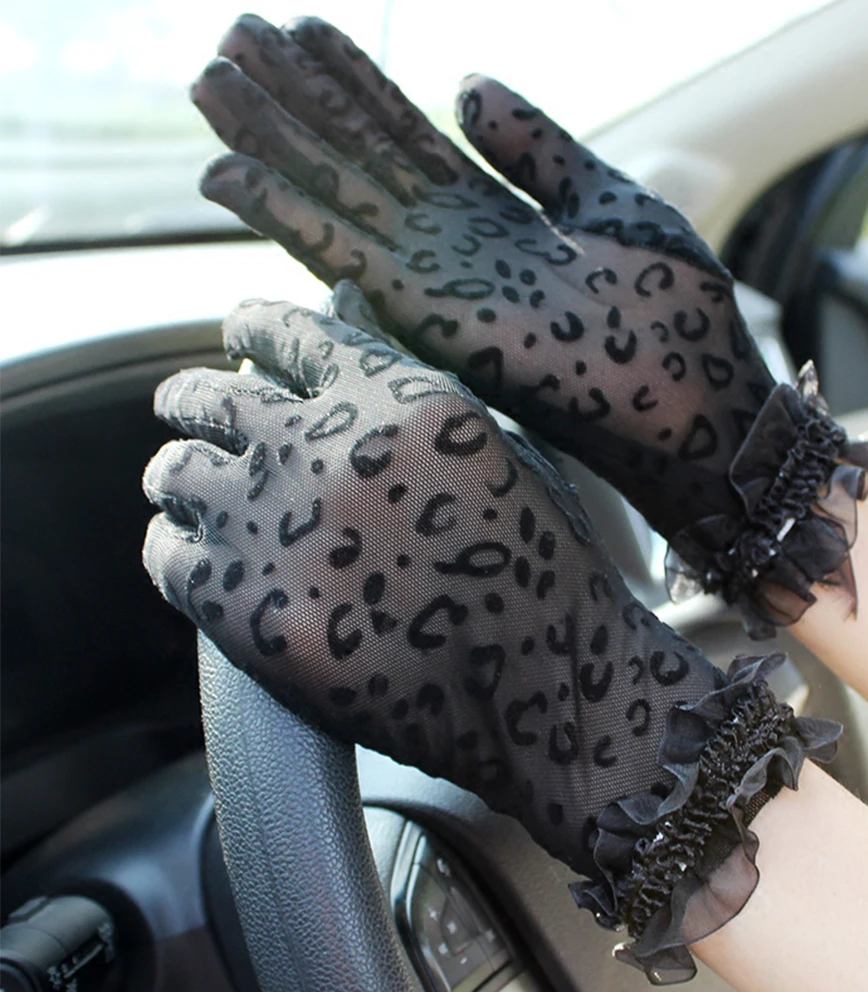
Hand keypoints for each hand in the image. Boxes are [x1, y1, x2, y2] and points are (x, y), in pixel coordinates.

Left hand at [142, 287, 836, 980]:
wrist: (549, 689)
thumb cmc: (539, 568)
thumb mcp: (494, 447)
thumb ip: (405, 391)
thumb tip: (336, 330)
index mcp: (396, 400)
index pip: (284, 332)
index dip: (249, 330)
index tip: (237, 338)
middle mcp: (329, 452)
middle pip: (207, 398)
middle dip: (190, 398)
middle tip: (187, 411)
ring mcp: (282, 535)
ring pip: (174, 473)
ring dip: (182, 475)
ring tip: (193, 487)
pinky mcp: (252, 618)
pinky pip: (168, 557)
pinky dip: (178, 549)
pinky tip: (204, 557)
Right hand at [191, 14, 776, 546]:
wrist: (699, 397)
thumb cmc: (671, 311)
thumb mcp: (605, 200)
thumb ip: (536, 146)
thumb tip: (467, 84)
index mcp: (494, 219)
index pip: (407, 139)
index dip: (354, 85)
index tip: (302, 29)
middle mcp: (450, 250)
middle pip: (357, 162)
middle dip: (294, 103)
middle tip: (229, 37)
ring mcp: (435, 285)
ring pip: (334, 199)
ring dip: (269, 145)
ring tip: (207, 80)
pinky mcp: (430, 319)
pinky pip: (342, 257)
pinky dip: (282, 216)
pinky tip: (225, 174)